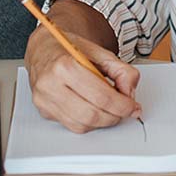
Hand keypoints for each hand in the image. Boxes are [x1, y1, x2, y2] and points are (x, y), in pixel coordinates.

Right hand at [23, 27, 141, 132]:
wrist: (43, 49)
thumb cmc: (69, 49)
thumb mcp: (100, 52)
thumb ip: (121, 70)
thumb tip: (129, 93)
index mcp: (65, 65)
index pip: (101, 96)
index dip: (122, 105)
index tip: (132, 106)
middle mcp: (50, 84)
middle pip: (91, 114)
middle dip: (114, 116)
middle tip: (124, 110)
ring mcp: (44, 100)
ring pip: (82, 125)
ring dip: (102, 121)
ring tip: (110, 109)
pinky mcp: (44, 111)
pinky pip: (72, 126)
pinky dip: (88, 122)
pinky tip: (93, 109)